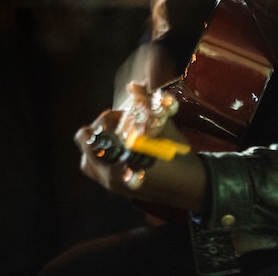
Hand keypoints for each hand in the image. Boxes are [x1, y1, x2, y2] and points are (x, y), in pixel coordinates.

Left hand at [76, 107, 206, 213]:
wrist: (191, 186)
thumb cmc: (177, 156)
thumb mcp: (163, 126)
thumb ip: (145, 103)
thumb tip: (133, 85)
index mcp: (118, 161)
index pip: (91, 137)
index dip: (105, 120)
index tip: (121, 115)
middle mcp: (109, 176)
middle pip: (85, 148)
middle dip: (98, 131)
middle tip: (118, 124)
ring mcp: (112, 186)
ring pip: (88, 162)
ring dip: (98, 146)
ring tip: (118, 136)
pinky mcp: (118, 191)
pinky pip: (99, 172)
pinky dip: (104, 158)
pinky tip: (124, 149)